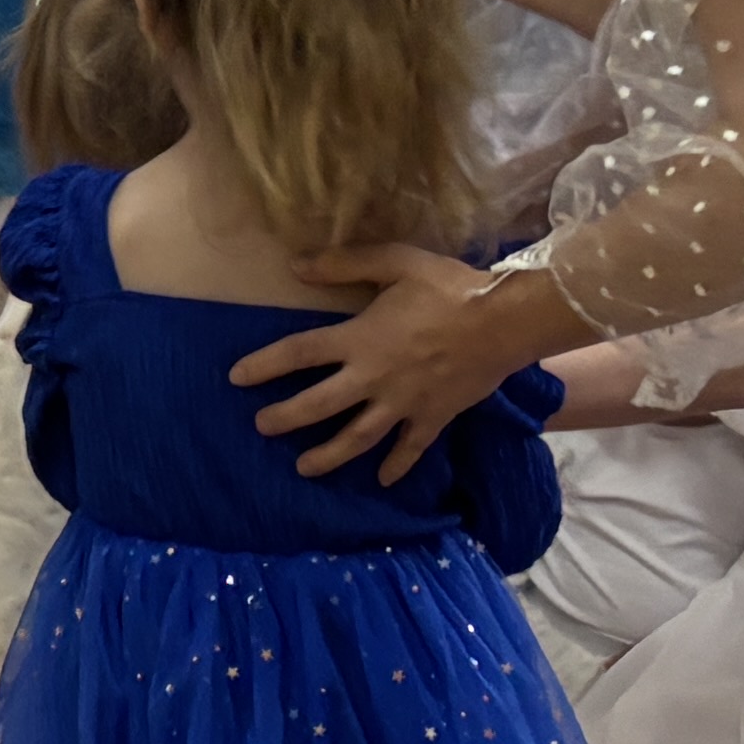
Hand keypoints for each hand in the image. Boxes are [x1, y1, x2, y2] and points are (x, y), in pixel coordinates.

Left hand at [231, 242, 563, 480]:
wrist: (507, 321)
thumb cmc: (450, 287)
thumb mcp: (396, 262)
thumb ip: (345, 264)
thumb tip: (296, 266)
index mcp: (359, 340)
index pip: (298, 354)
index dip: (263, 366)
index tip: (236, 378)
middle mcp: (374, 378)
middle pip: (317, 406)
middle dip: (285, 419)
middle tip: (262, 427)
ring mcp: (403, 403)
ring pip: (357, 438)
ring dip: (329, 456)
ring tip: (305, 468)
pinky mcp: (434, 417)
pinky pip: (410, 448)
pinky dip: (396, 466)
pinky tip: (382, 480)